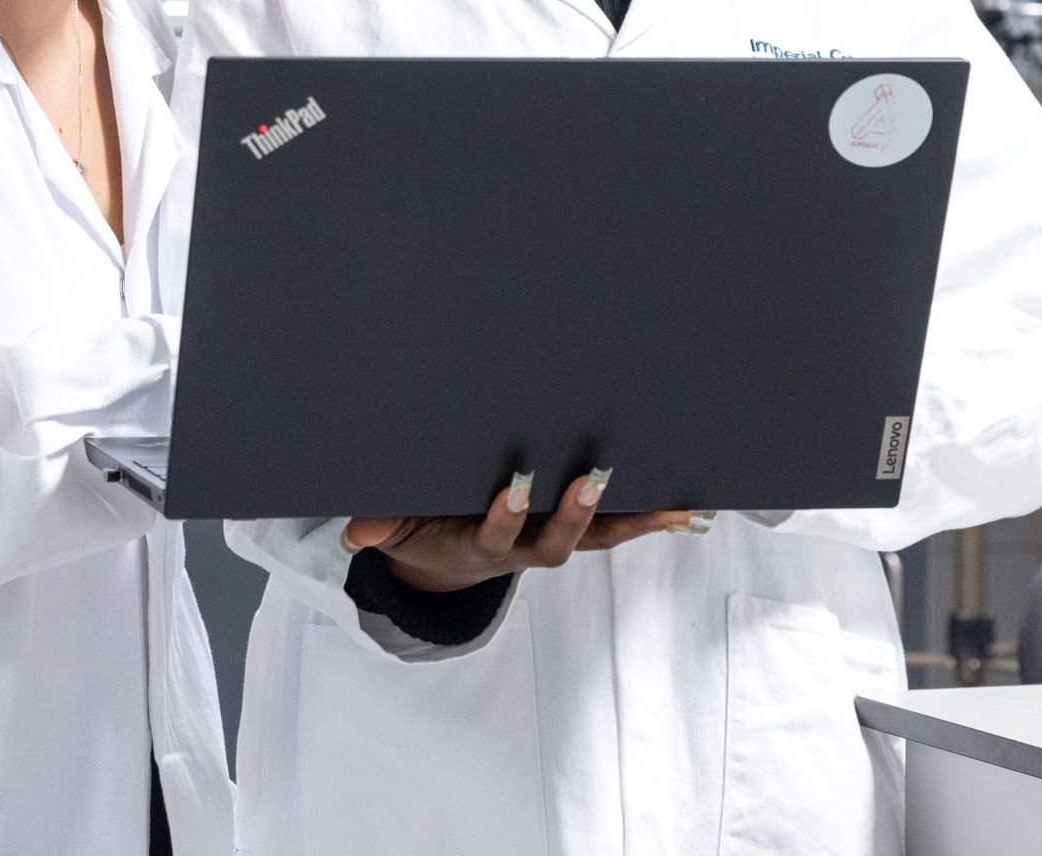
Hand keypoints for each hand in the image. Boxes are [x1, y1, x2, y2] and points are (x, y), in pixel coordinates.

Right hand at [343, 470, 702, 593]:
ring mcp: (557, 542)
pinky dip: (652, 518)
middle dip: (577, 513)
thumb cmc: (428, 531)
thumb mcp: (400, 530)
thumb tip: (355, 532)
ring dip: (634, 520)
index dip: (507, 516)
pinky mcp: (579, 532)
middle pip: (558, 541)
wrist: (453, 564)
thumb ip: (382, 524)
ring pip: (599, 537)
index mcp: (482, 545)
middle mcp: (527, 548)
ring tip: (671, 504)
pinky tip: (686, 505)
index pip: (496, 535)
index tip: (515, 486)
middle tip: (594, 478)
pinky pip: (620, 528)